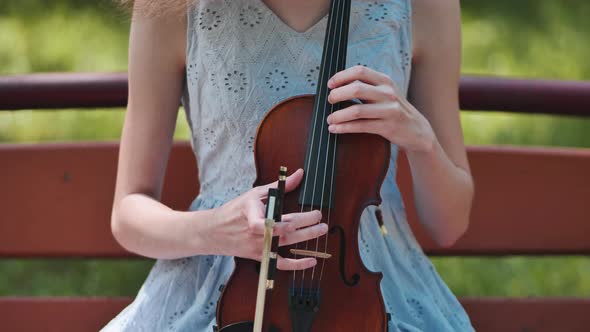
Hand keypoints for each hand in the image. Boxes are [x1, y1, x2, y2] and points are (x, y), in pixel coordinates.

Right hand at [211, 168, 327, 269]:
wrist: (215, 232)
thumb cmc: (235, 210)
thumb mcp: (255, 194)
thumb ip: (279, 186)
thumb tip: (299, 174)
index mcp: (253, 214)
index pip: (268, 223)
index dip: (285, 223)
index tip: (301, 218)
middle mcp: (257, 233)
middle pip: (285, 231)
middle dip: (306, 226)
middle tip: (320, 219)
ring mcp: (259, 246)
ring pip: (286, 245)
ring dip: (306, 238)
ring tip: (321, 230)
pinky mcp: (261, 256)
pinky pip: (281, 264)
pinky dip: (297, 265)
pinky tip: (311, 261)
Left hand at [326, 65, 434, 152]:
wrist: (416, 130)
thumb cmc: (393, 110)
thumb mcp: (384, 93)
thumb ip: (367, 87)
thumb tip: (337, 85)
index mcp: (385, 81)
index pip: (360, 71)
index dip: (342, 76)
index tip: (330, 84)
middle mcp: (388, 93)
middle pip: (356, 88)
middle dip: (337, 95)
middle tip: (329, 101)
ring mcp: (389, 110)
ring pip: (356, 110)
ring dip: (338, 115)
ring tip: (330, 119)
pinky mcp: (387, 127)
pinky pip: (361, 126)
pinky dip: (344, 128)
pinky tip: (335, 129)